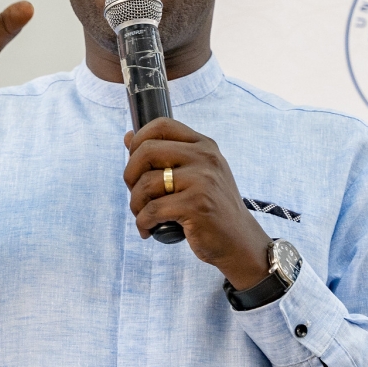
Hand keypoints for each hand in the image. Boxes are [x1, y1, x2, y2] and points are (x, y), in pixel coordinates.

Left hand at [123, 118, 272, 289]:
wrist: (239, 241)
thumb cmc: (211, 207)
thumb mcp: (194, 174)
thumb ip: (164, 154)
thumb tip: (128, 136)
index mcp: (204, 145)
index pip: (162, 125)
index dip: (139, 142)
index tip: (136, 165)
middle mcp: (205, 158)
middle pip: (147, 151)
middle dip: (130, 176)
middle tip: (136, 195)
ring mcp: (202, 181)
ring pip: (146, 183)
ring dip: (135, 204)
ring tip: (143, 216)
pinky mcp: (197, 206)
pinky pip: (152, 210)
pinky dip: (143, 223)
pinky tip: (148, 230)